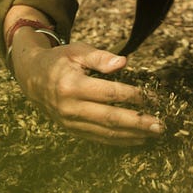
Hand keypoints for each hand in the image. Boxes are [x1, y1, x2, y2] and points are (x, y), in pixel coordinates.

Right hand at [10, 38, 164, 145]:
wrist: (32, 78)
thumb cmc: (60, 60)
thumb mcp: (77, 51)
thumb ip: (100, 57)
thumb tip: (124, 63)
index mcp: (72, 85)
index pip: (109, 93)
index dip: (131, 96)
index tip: (150, 96)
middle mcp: (70, 107)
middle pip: (110, 118)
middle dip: (137, 122)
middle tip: (159, 125)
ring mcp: (70, 122)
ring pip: (105, 132)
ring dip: (132, 135)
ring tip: (153, 134)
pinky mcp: (72, 130)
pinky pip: (98, 138)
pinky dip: (119, 141)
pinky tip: (136, 139)